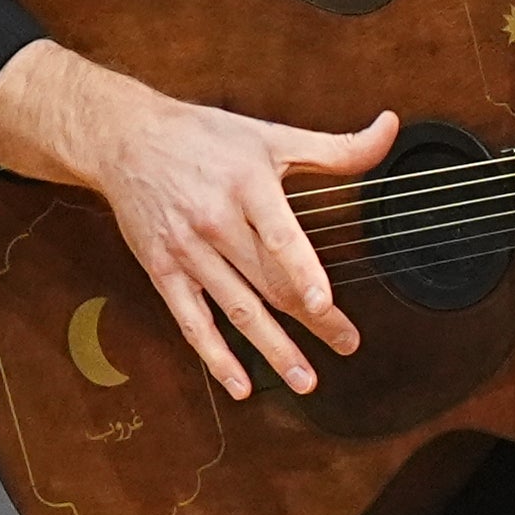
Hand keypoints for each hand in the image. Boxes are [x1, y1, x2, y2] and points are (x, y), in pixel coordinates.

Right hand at [0, 37, 394, 399]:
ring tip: (305, 379)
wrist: (126, 139)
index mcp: (246, 186)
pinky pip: (192, 322)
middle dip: (311, 319)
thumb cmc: (203, 137)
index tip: (323, 303)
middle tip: (347, 344)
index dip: (302, 272)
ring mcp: (187, 251)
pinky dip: (216, 357)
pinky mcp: (163, 271)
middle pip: (268, 281)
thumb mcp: (269, 135)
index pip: (277, 236)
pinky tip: (240, 385)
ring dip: (272, 349)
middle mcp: (215, 222)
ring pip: (237, 309)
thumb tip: (388, 129)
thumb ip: (334, 146)